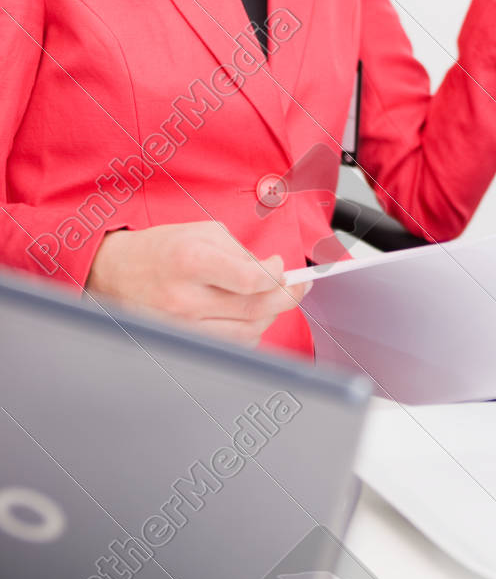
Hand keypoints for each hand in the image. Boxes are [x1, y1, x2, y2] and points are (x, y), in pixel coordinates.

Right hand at [86, 222, 309, 346]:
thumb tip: (274, 272)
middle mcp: (186, 298)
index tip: (281, 266)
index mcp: (193, 260)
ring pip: (248, 334)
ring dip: (270, 316)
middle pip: (256, 310)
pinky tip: (251, 315)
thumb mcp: (203, 232)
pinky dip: (250, 333)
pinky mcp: (182, 342)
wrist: (115, 272)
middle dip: (287, 296)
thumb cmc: (162, 248)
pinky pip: (230, 347)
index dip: (278, 275)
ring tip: (273, 298)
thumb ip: (241, 252)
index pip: (252, 280)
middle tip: (297, 285)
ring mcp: (183, 326)